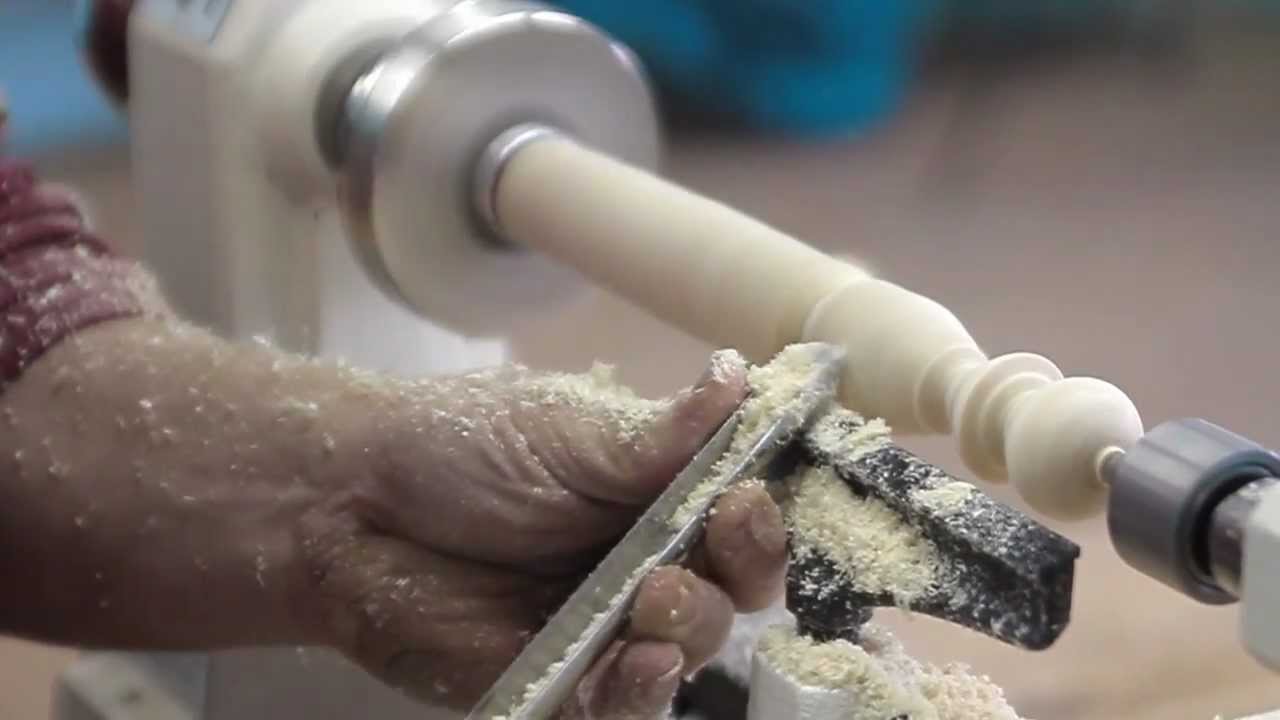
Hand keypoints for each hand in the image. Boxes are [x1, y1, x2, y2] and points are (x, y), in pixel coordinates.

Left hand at [299, 354, 787, 716]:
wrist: (353, 503)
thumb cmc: (460, 447)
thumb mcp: (567, 430)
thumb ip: (662, 432)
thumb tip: (740, 376)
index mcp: (655, 496)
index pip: (740, 522)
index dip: (759, 522)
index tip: (743, 503)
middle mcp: (641, 564)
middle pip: (731, 594)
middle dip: (733, 579)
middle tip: (691, 555)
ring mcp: (602, 629)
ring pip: (687, 654)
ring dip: (690, 632)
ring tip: (653, 603)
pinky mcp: (557, 684)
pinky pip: (619, 707)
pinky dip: (640, 694)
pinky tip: (640, 663)